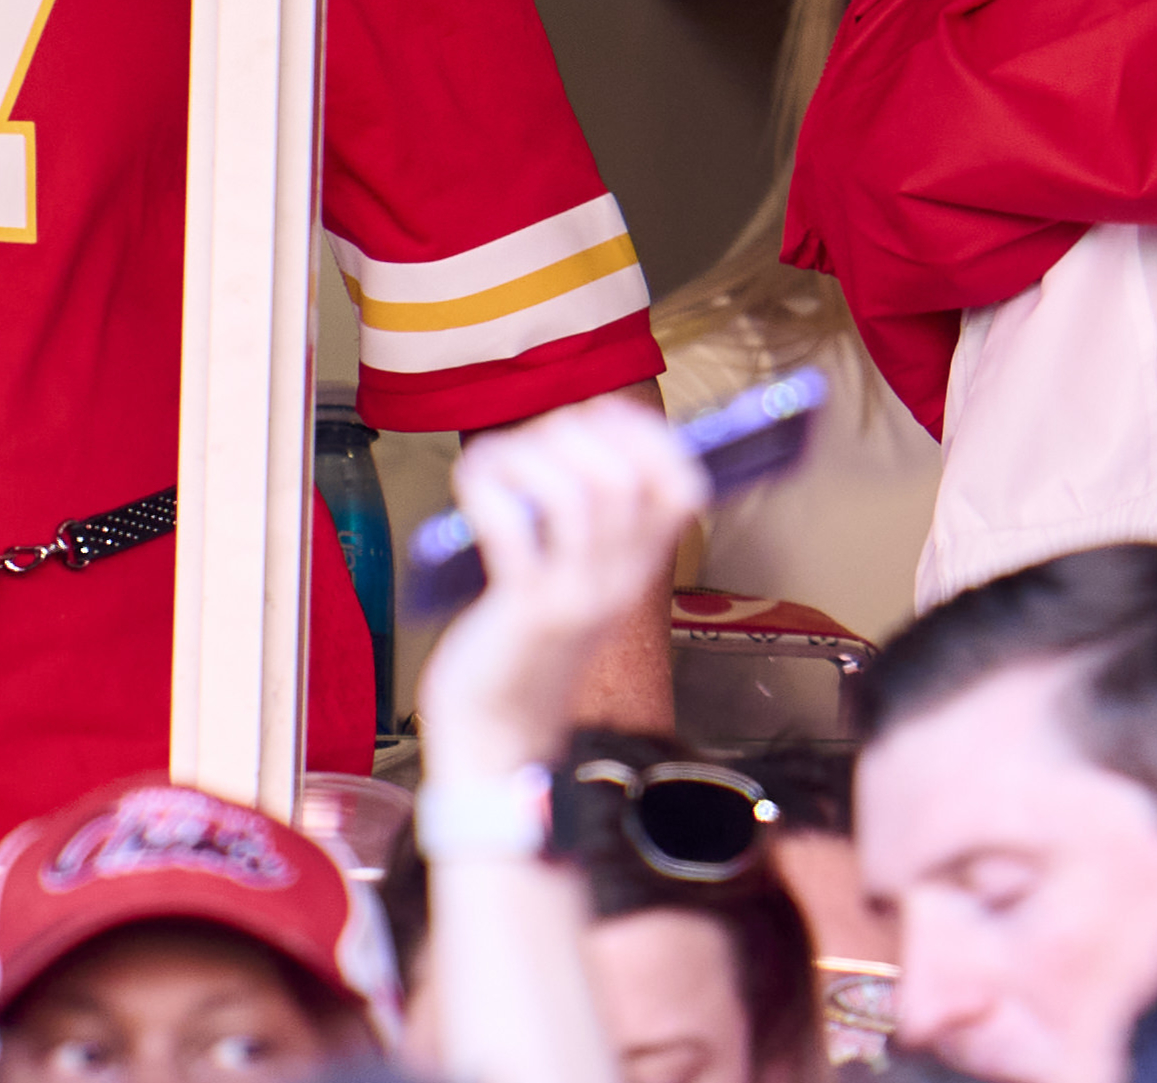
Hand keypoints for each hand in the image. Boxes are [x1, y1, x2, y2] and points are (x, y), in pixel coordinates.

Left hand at [419, 394, 706, 783]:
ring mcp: (572, 597)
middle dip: (577, 433)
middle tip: (536, 442)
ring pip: (572, 492)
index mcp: (636, 571)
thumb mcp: (580, 588)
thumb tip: (576, 443)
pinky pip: (511, 526)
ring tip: (501, 462)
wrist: (498, 740)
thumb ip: (590, 528)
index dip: (646, 434)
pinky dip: (487, 488)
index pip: (683, 487)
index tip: (600, 417)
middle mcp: (616, 581)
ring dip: (529, 455)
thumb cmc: (526, 651)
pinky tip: (472, 488)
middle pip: (625, 476)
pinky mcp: (522, 613)